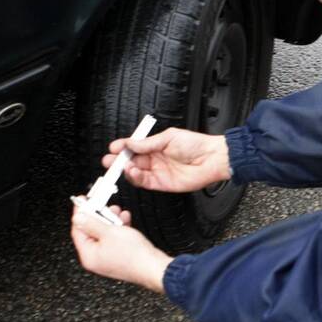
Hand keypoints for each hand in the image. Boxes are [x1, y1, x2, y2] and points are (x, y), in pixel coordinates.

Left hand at [70, 204, 171, 292]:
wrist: (153, 267)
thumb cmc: (134, 255)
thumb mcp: (109, 232)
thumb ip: (91, 223)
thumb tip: (78, 218)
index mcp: (88, 255)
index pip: (77, 230)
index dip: (80, 213)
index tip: (82, 202)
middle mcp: (96, 259)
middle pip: (91, 231)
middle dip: (98, 216)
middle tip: (101, 204)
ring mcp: (107, 258)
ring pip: (104, 234)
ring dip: (110, 220)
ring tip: (117, 211)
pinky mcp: (119, 256)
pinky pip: (114, 239)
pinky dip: (118, 229)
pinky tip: (124, 220)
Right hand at [102, 127, 229, 192]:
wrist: (211, 159)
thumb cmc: (196, 145)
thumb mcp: (168, 138)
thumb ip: (148, 143)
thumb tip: (130, 143)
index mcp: (156, 145)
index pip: (134, 147)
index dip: (122, 147)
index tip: (113, 148)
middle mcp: (155, 159)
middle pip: (131, 161)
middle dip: (118, 161)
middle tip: (110, 161)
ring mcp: (158, 172)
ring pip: (135, 173)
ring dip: (126, 170)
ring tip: (123, 166)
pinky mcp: (162, 184)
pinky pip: (144, 182)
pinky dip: (135, 178)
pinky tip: (133, 172)